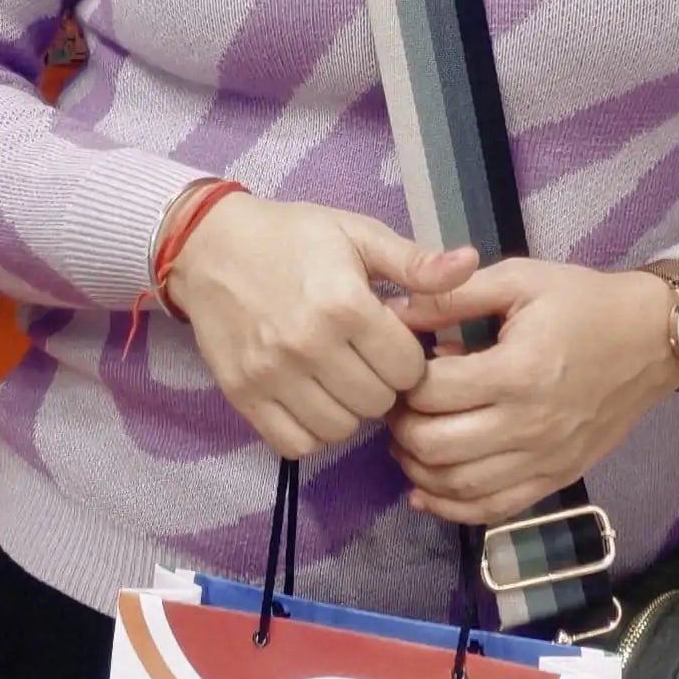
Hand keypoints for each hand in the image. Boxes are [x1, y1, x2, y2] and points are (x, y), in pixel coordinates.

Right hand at [163, 193, 475, 461]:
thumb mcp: (357, 235)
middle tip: (365, 360)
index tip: (391, 342)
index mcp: (345, 305)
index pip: (407, 369)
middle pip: (378, 403)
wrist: (209, 246)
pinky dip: (312, 430)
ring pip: (340, 429)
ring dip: (349, 410)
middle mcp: (308, 345)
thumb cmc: (292, 237)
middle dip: (381, 384)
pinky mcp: (243, 395)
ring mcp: (271, 375)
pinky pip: (295, 444)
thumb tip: (470, 263)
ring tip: (339, 378)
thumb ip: (415, 262)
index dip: (408, 358)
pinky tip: (313, 400)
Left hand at [388, 257, 678, 525]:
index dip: (403, 383)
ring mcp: (544, 458)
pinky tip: (426, 490)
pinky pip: (493, 509)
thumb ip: (454, 295)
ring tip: (408, 443)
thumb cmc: (584, 303)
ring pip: (458, 484)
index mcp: (518, 371)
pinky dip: (452, 507)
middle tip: (399, 407)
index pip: (433, 393)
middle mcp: (529, 424)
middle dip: (402, 428)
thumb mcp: (520, 279)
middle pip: (436, 445)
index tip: (403, 370)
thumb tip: (395, 313)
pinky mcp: (555, 478)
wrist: (653, 340)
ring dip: (417, 469)